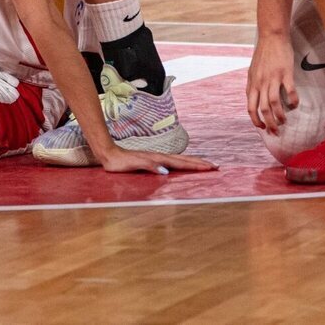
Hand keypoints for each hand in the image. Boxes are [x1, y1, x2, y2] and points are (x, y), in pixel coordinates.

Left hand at [96, 145, 215, 174]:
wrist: (108, 154)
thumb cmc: (120, 162)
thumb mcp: (133, 165)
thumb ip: (150, 166)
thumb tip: (166, 171)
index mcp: (158, 159)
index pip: (181, 163)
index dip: (196, 165)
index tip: (210, 167)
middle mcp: (160, 157)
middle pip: (185, 159)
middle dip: (200, 163)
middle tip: (216, 166)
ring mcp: (158, 158)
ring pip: (180, 160)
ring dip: (194, 162)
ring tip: (205, 165)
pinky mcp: (153, 160)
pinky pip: (174, 162)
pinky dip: (183, 163)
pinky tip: (184, 165)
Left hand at [246, 33, 298, 132]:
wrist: (271, 37)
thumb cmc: (263, 54)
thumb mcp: (253, 71)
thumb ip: (254, 85)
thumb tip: (254, 99)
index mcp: (252, 84)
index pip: (251, 108)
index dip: (256, 121)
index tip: (262, 128)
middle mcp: (261, 83)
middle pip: (263, 109)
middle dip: (269, 124)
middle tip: (276, 131)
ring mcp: (273, 78)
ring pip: (274, 103)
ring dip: (280, 116)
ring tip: (284, 121)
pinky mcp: (285, 73)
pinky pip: (289, 91)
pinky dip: (293, 101)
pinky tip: (295, 105)